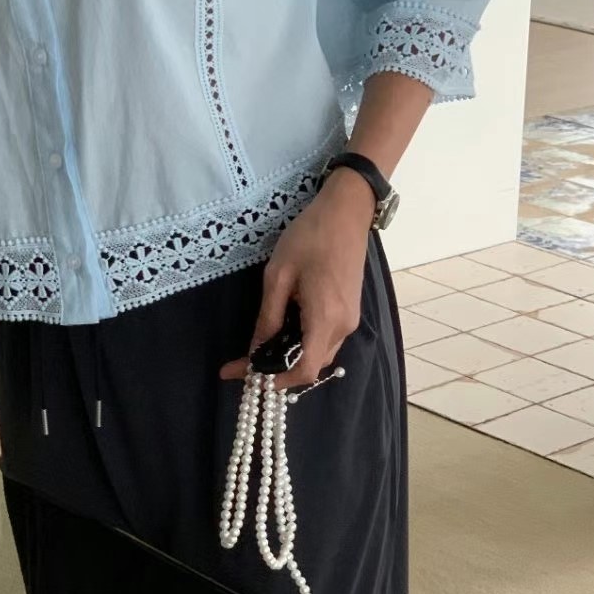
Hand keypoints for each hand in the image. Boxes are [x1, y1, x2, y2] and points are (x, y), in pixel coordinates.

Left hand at [221, 169, 373, 388]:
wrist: (346, 212)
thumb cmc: (309, 237)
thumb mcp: (278, 275)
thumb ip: (268, 317)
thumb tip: (256, 350)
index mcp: (325, 319)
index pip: (304, 370)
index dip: (277, 381)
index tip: (249, 377)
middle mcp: (343, 326)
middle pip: (311, 366)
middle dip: (278, 370)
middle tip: (244, 363)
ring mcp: (350, 319)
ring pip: (319, 354)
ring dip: (290, 357)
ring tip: (260, 349)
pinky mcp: (350, 311)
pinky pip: (326, 339)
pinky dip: (303, 344)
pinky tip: (282, 332)